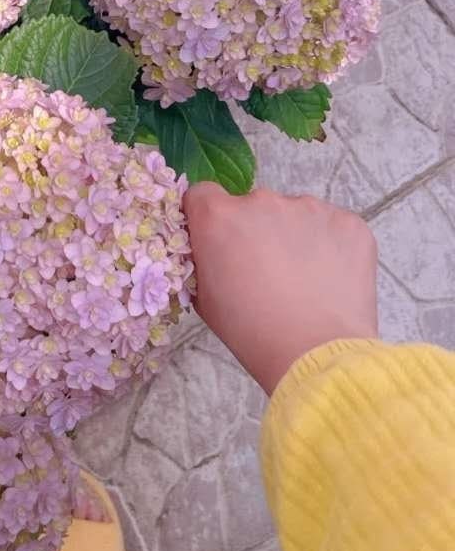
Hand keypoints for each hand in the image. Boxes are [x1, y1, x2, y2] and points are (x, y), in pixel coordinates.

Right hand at [183, 183, 378, 394]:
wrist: (317, 355)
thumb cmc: (252, 333)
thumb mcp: (204, 298)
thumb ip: (202, 259)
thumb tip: (209, 248)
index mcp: (219, 216)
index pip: (203, 195)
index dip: (209, 218)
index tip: (219, 242)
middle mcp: (262, 200)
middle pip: (253, 205)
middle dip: (256, 230)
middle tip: (266, 272)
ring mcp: (309, 207)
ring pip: (295, 214)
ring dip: (294, 237)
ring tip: (304, 281)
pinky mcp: (348, 222)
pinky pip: (332, 226)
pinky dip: (330, 246)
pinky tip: (330, 280)